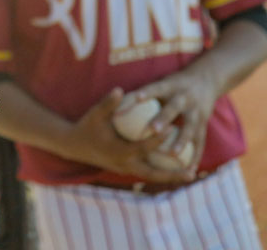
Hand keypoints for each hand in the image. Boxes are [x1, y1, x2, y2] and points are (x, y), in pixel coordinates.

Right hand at [64, 89, 194, 183]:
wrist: (73, 145)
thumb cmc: (86, 126)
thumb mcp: (95, 114)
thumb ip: (109, 103)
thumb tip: (120, 90)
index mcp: (120, 152)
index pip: (144, 148)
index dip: (159, 140)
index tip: (174, 129)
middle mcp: (125, 165)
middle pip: (154, 173)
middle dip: (173, 174)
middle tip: (192, 173)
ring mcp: (126, 170)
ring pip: (152, 176)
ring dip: (171, 176)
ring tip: (191, 174)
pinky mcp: (126, 170)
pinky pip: (148, 173)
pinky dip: (162, 172)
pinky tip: (175, 168)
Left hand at [123, 68, 220, 173]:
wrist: (206, 79)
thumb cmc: (174, 85)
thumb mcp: (162, 83)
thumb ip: (143, 93)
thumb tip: (115, 98)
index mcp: (171, 85)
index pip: (157, 87)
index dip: (147, 92)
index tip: (136, 97)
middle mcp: (185, 98)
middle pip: (174, 108)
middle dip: (164, 118)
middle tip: (153, 130)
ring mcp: (197, 111)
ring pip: (189, 127)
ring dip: (181, 140)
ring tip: (172, 154)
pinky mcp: (203, 124)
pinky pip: (200, 142)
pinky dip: (195, 155)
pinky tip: (189, 170)